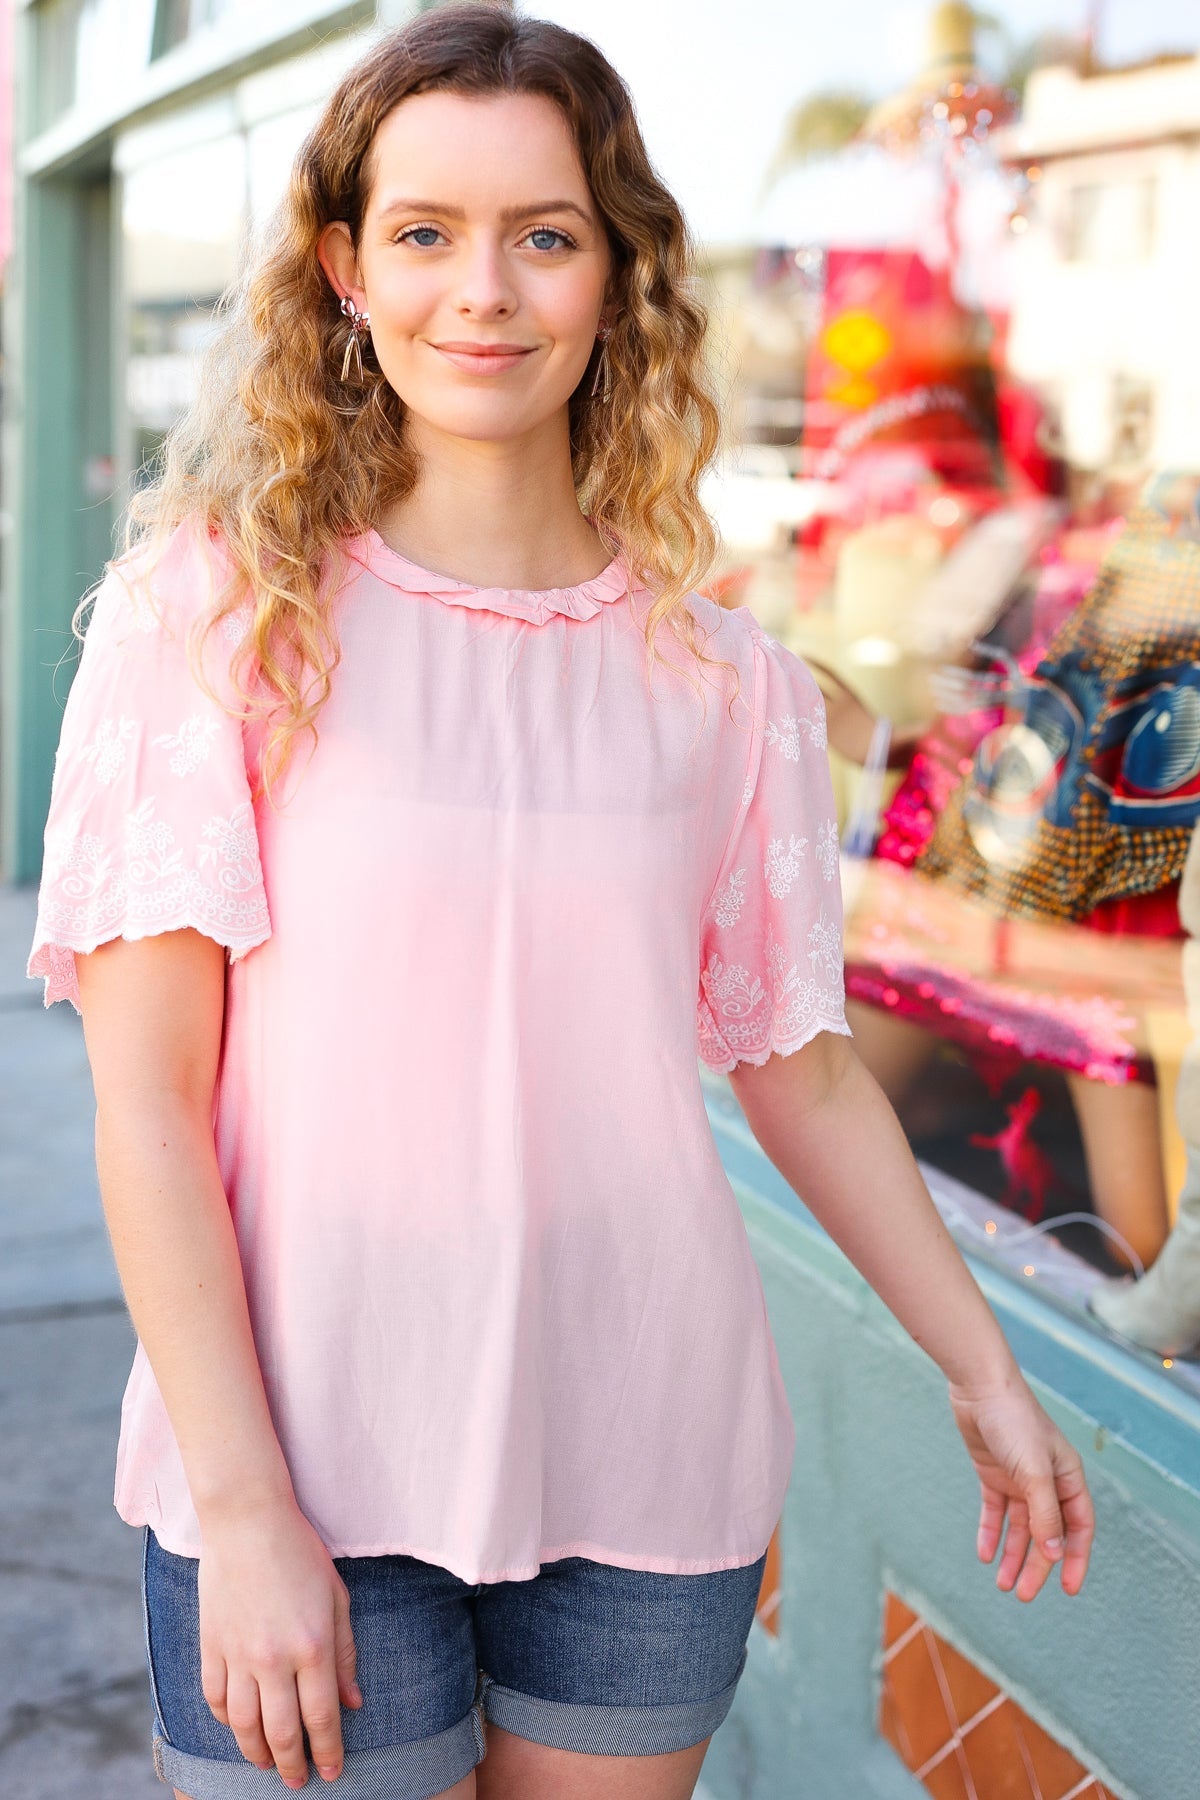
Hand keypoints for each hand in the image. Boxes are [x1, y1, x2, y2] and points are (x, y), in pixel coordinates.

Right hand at [197, 1501, 362, 1787]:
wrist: (248, 1520)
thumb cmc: (300, 1553)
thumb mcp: (337, 1597)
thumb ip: (345, 1654)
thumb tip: (353, 1703)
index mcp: (313, 1645)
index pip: (321, 1717)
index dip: (327, 1752)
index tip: (331, 1772)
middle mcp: (274, 1658)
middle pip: (281, 1732)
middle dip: (292, 1764)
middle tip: (297, 1781)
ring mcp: (238, 1654)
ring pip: (243, 1726)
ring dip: (256, 1753)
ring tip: (267, 1764)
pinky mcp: (211, 1646)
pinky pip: (215, 1699)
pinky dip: (226, 1722)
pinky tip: (238, 1727)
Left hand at [928, 643, 1024, 717]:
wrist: (1029, 698)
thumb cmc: (1016, 675)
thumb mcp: (1007, 659)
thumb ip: (990, 650)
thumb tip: (970, 643)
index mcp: (997, 681)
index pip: (972, 677)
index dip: (956, 673)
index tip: (941, 669)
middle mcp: (994, 695)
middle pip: (965, 691)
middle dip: (948, 685)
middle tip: (931, 680)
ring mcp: (989, 705)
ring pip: (964, 702)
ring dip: (948, 697)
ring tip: (933, 692)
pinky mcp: (985, 712)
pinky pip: (966, 711)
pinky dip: (952, 708)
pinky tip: (939, 704)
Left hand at [947, 1370, 1094, 1602]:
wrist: (979, 1387)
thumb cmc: (1015, 1422)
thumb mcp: (1034, 1471)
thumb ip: (1045, 1513)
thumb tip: (1054, 1552)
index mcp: (1067, 1478)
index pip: (1078, 1527)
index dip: (1075, 1558)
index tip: (1068, 1589)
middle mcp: (1046, 1481)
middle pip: (1046, 1533)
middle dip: (1037, 1565)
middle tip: (1023, 1595)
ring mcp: (1019, 1478)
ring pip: (1020, 1527)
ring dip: (1013, 1555)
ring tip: (1002, 1584)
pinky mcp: (993, 1473)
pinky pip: (995, 1511)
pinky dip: (991, 1531)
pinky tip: (984, 1554)